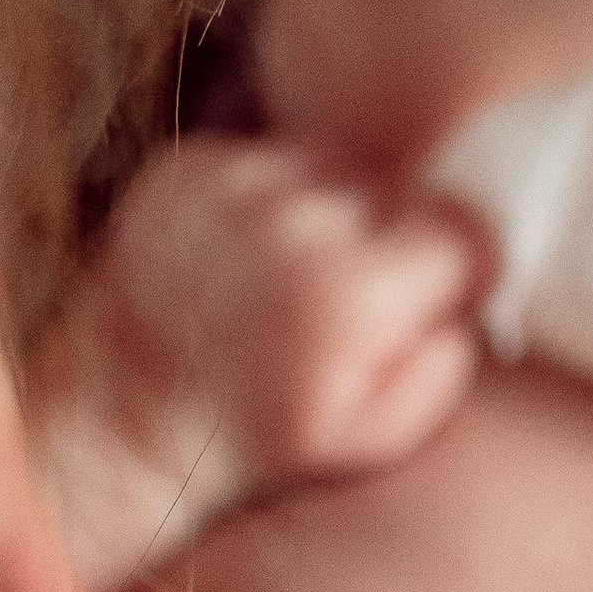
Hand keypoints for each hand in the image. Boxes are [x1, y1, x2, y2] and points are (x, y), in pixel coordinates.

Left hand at [25, 135, 488, 591]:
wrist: (127, 417)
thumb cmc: (263, 437)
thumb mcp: (375, 437)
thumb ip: (442, 367)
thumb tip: (465, 299)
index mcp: (352, 294)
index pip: (462, 228)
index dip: (460, 265)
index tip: (436, 295)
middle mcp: (295, 222)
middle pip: (401, 190)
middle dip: (396, 239)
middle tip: (357, 299)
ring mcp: (234, 184)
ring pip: (338, 163)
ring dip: (338, 208)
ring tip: (302, 273)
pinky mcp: (189, 166)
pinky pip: (271, 154)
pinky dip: (274, 195)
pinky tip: (251, 253)